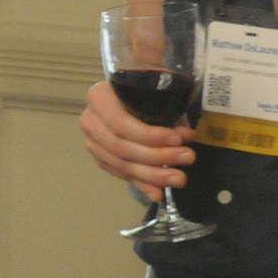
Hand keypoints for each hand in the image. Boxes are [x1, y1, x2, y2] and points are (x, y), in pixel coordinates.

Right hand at [79, 76, 194, 202]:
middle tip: (187, 157)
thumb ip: (166, 108)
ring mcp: (93, 143)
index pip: (120, 124)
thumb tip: (185, 134)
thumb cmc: (142, 84)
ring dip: (153, 175)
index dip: (150, 136)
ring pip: (122, 165)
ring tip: (179, 178)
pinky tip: (158, 193)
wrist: (128, 88)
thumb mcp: (151, 86)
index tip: (178, 139)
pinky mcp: (101, 159)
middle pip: (122, 148)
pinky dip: (141, 184)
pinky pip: (122, 174)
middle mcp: (90, 122)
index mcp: (98, 98)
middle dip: (157, 157)